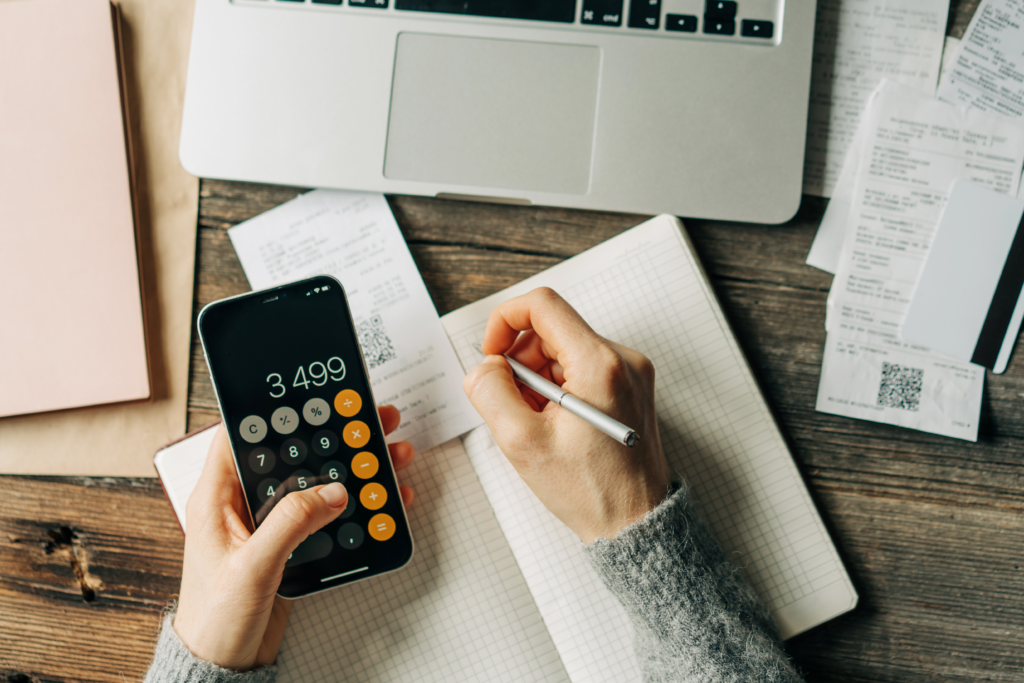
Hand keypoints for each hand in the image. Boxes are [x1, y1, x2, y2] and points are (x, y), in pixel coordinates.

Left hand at [173, 405, 414, 670]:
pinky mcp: (290, 543)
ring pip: (315, 480)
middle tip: (368, 419)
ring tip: (386, 450)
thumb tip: (330, 491)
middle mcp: (242, 504)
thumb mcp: (253, 566)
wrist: (223, 664)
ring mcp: (269, 523)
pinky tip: (381, 496)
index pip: (243, 436)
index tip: (313, 396)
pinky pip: (326, 512)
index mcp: (216, 498)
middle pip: (291, 453)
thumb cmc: (215, 619)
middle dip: (332, 434)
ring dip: (351, 466)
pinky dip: (355, 502)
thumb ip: (291, 525)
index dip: (276, 412)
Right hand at [463, 288, 670, 543]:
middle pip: (551, 329)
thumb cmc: (590, 491)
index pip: (542, 305)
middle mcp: (622, 359)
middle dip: (519, 360)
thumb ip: (490, 391)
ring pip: (564, 349)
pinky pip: (581, 368)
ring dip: (537, 378)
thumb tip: (484, 367)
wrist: (635, 523)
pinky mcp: (629, 387)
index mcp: (599, 364)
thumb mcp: (521, 443)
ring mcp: (630, 373)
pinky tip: (554, 424)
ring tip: (535, 422)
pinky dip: (557, 388)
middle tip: (511, 404)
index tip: (491, 355)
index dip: (504, 321)